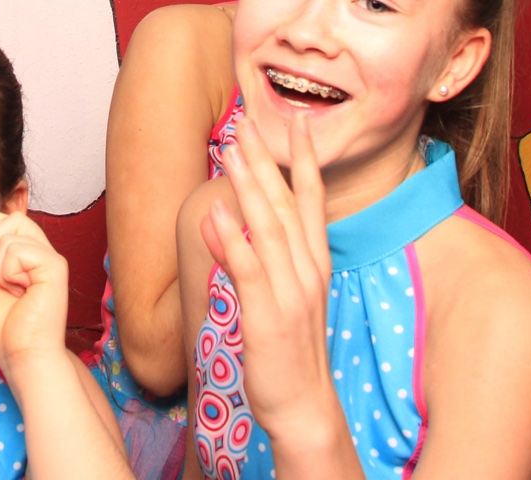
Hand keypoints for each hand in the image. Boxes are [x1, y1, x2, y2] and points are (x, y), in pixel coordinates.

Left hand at [0, 199, 69, 378]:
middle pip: (8, 218)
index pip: (2, 219)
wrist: (20, 354)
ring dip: (0, 265)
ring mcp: (49, 257)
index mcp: (24, 254)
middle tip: (0, 281)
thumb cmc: (1, 328)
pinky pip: (18, 249)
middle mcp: (39, 251)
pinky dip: (10, 272)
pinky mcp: (55, 265)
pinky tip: (21, 292)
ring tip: (11, 289)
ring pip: (11, 230)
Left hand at [200, 113, 336, 441]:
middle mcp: (306, 271)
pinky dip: (233, 240)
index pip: (311, 202)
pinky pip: (248, 272)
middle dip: (268, 162)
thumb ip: (268, 255)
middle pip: (286, 205)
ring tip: (232, 150)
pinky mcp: (267, 317)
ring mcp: (289, 293)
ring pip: (269, 228)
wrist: (305, 407)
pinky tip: (216, 212)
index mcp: (314, 263)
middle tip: (249, 123)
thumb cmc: (292, 350)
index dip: (305, 162)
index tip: (298, 125)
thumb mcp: (286, 294)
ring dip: (250, 187)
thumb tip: (240, 218)